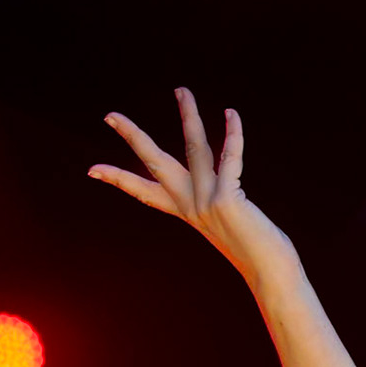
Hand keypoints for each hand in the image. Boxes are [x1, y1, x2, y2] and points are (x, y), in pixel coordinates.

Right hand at [88, 87, 298, 287]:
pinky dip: (232, 135)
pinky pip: (229, 158)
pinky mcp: (228, 200)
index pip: (146, 193)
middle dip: (133, 137)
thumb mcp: (232, 229)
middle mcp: (193, 206)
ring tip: (182, 90)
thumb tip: (228, 199)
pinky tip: (231, 114)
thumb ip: (223, 210)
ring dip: (189, 115)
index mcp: (189, 214)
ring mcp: (208, 202)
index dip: (120, 180)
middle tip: (110, 115)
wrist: (272, 276)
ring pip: (194, 148)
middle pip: (155, 164)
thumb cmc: (260, 254)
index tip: (92, 170)